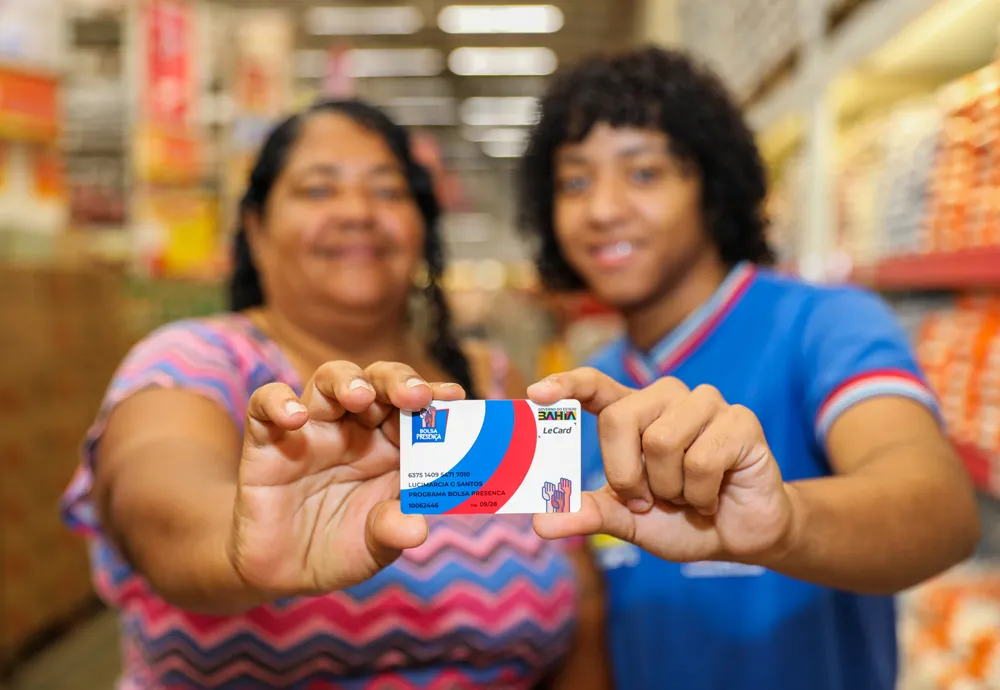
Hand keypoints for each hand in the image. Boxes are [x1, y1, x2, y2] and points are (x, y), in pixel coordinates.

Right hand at [229, 361, 465, 597]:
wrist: (281, 572)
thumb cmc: (339, 547)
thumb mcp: (373, 547)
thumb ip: (391, 531)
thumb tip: (416, 528)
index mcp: (389, 446)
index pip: (414, 409)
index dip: (434, 398)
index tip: (455, 397)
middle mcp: (353, 428)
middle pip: (376, 382)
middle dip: (397, 381)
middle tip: (415, 396)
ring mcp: (311, 430)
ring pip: (327, 382)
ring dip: (347, 381)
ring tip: (360, 396)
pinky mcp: (267, 441)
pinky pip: (265, 405)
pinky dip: (277, 402)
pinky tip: (295, 418)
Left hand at [527, 369, 795, 565]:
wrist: (739, 536)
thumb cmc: (679, 518)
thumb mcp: (626, 520)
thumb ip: (587, 514)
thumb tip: (540, 522)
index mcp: (634, 412)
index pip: (595, 386)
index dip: (566, 385)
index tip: (535, 393)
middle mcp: (666, 399)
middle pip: (619, 420)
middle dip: (628, 474)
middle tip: (651, 498)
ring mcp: (705, 404)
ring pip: (661, 441)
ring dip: (670, 488)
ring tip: (688, 496)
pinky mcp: (741, 420)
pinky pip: (702, 459)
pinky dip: (701, 494)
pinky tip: (713, 497)